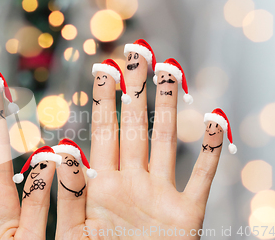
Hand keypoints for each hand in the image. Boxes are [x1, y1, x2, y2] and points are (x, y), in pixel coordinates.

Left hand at [55, 55, 223, 238]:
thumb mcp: (74, 233)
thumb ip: (69, 194)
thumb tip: (60, 153)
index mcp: (101, 185)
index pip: (102, 132)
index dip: (104, 99)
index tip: (103, 68)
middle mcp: (131, 182)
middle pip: (135, 127)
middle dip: (136, 91)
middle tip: (137, 54)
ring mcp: (159, 195)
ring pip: (165, 142)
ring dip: (169, 108)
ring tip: (170, 72)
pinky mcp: (186, 214)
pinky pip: (201, 178)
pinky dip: (210, 151)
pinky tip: (214, 120)